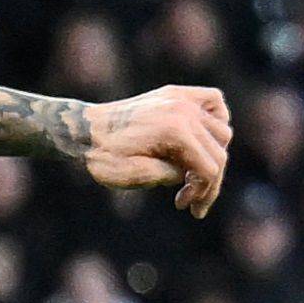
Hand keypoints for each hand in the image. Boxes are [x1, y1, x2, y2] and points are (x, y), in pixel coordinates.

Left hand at [82, 84, 230, 216]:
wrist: (82, 130)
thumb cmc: (103, 157)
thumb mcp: (137, 176)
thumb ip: (173, 175)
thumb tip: (195, 173)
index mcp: (175, 130)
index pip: (210, 168)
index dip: (204, 193)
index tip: (190, 208)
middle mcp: (184, 110)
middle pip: (218, 153)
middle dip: (207, 181)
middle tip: (188, 199)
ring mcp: (181, 98)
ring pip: (221, 131)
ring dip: (212, 155)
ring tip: (190, 174)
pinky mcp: (176, 94)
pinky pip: (213, 102)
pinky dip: (217, 119)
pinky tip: (204, 139)